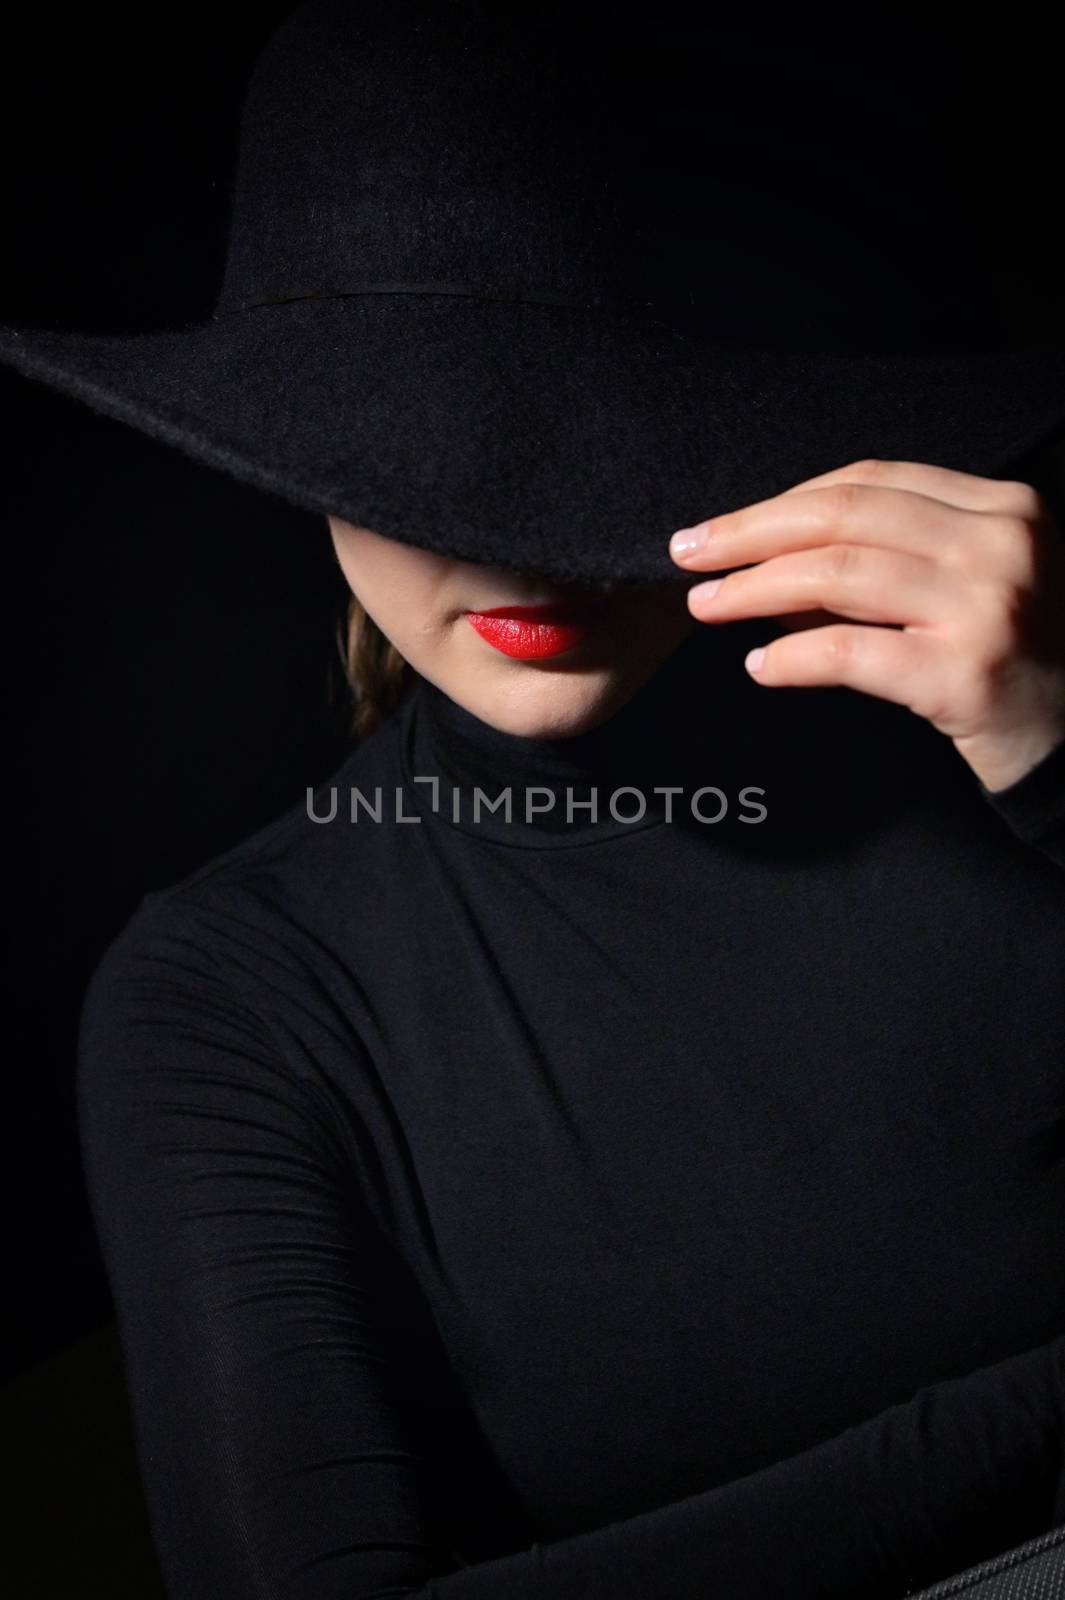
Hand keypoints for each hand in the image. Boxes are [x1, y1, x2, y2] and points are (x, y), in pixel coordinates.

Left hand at [668, 458, 1064, 792]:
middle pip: (844, 516)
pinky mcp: (965, 673)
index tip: (724, 525)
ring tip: (707, 606)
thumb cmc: (1015, 658)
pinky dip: (792, 659)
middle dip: (751, 532)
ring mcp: (986, 606)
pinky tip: (761, 668)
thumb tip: (774, 559)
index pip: (871, 482)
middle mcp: (1000, 544)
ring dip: (755, 589)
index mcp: (1001, 506)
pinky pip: (850, 653)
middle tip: (690, 553)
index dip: (784, 501)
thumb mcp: (973, 580)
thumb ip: (896, 555)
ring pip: (838, 575)